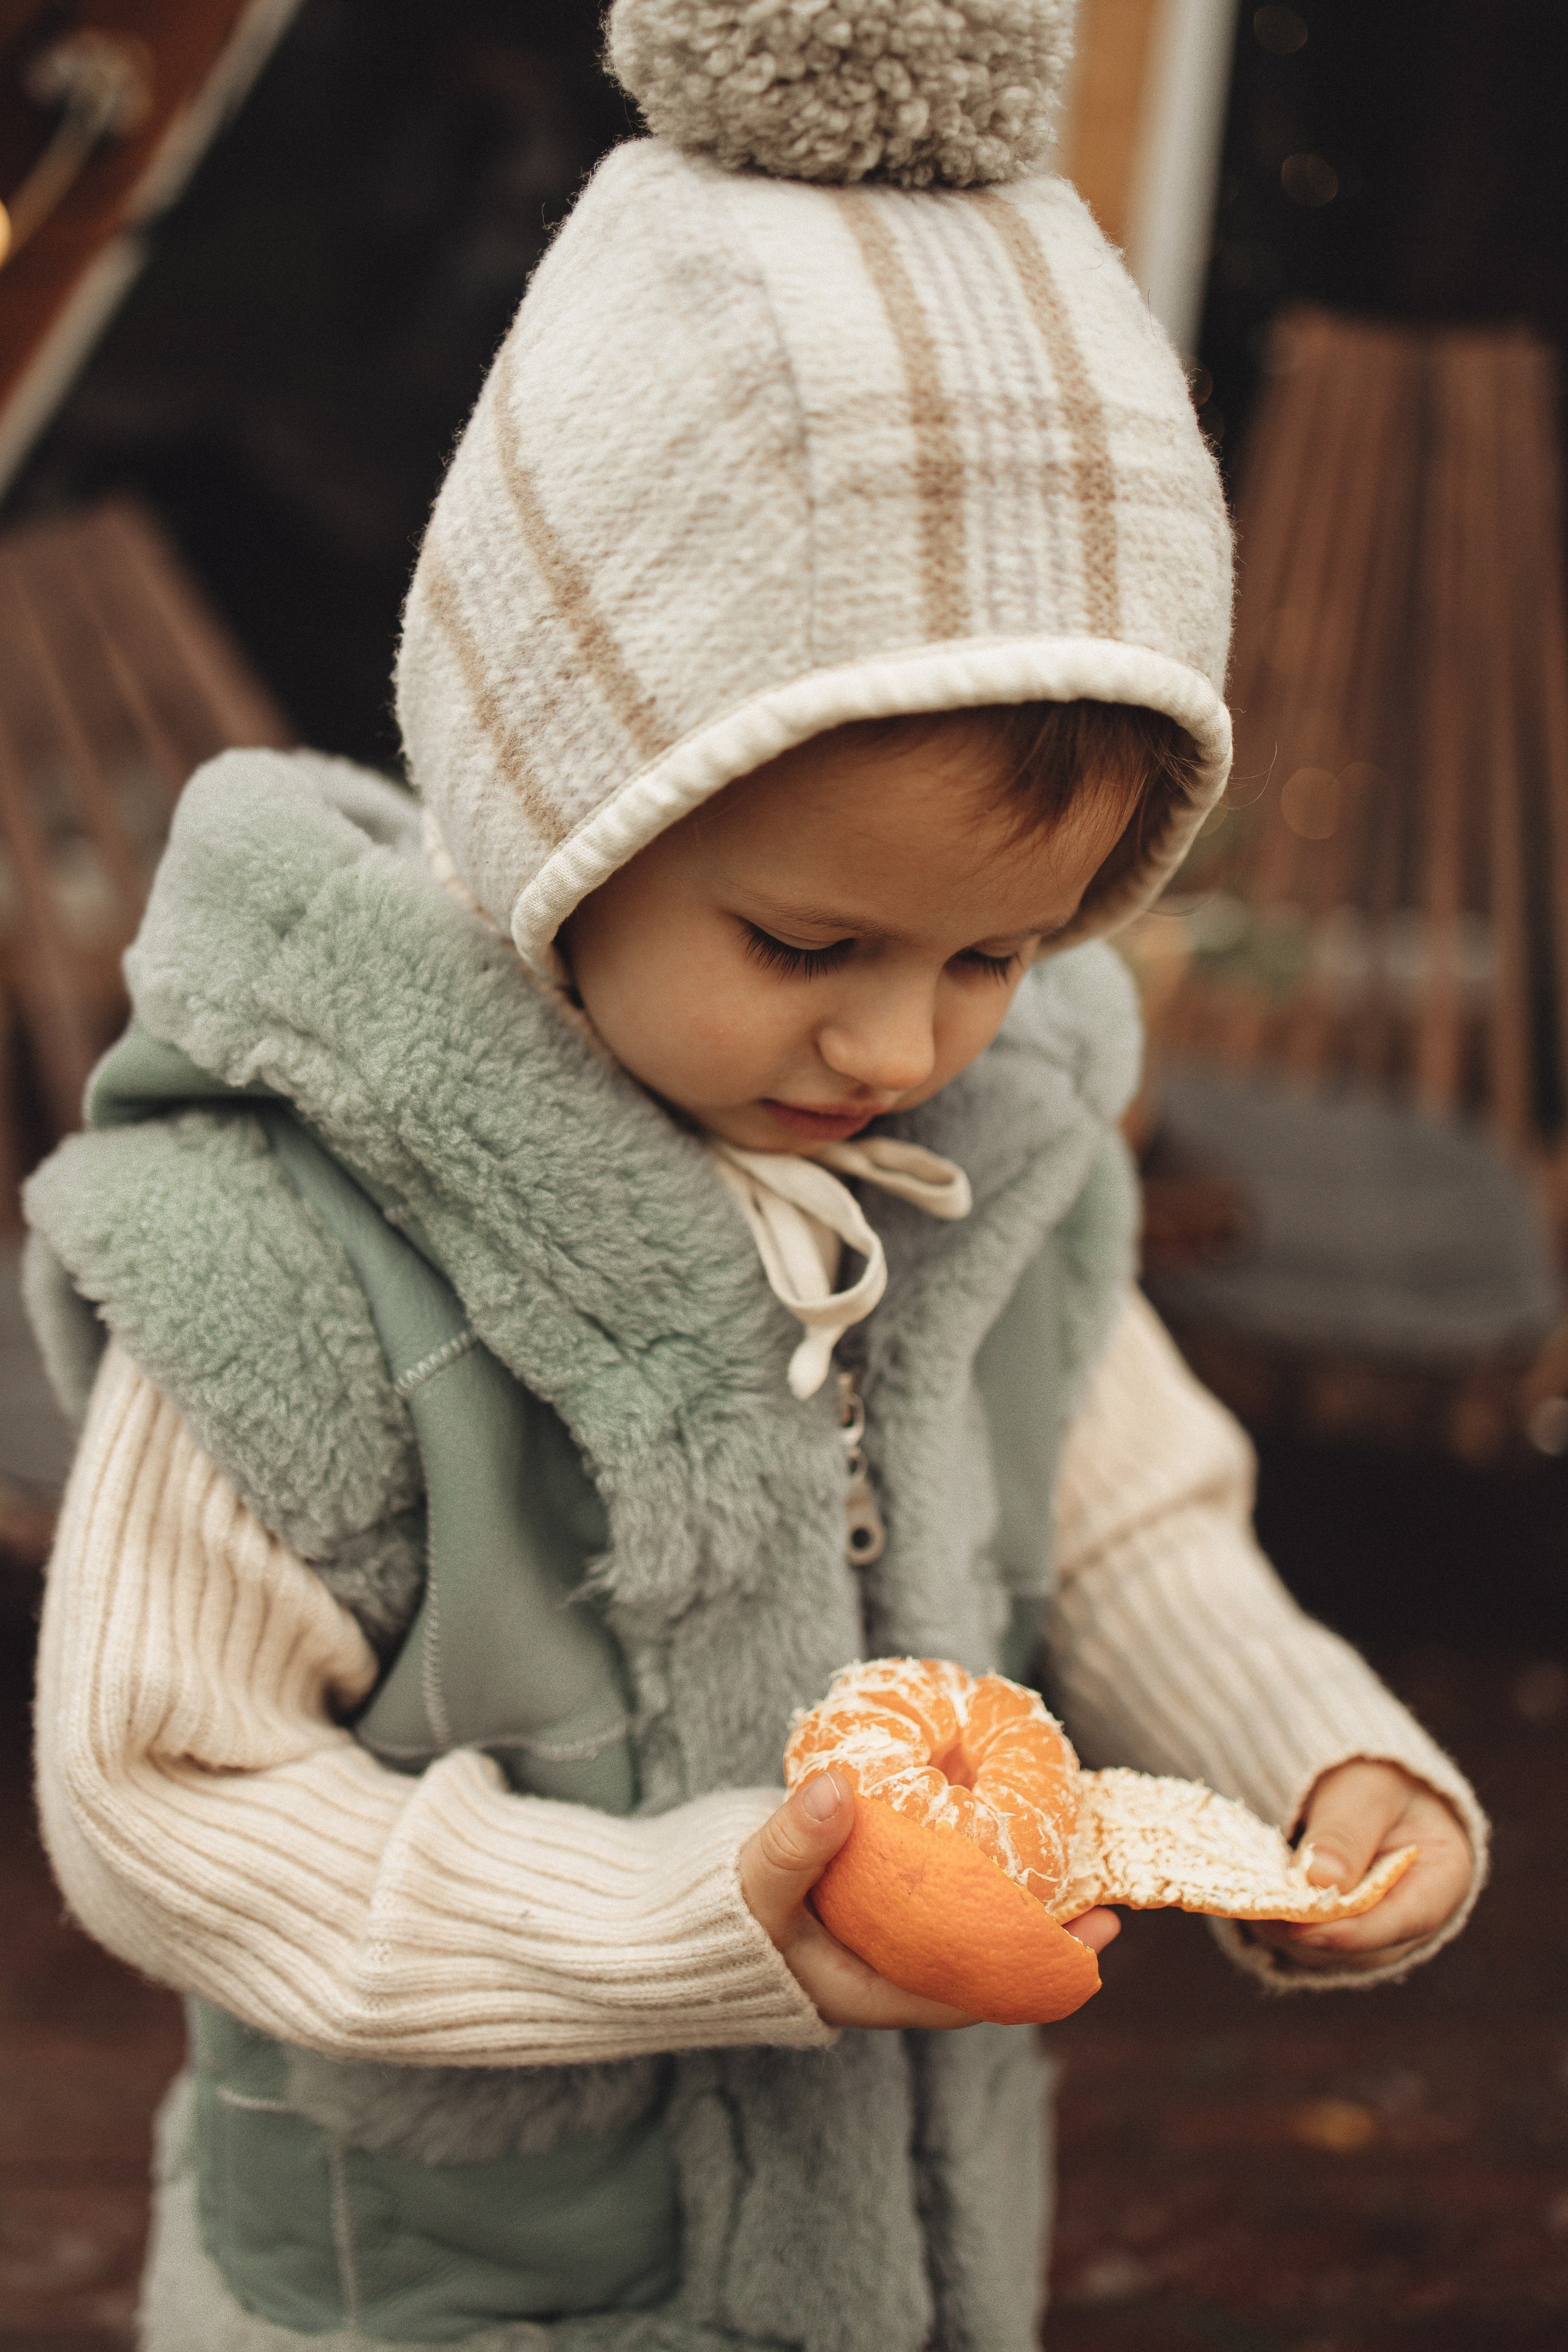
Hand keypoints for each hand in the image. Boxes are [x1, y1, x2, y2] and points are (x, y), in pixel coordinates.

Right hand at [740, 1771, 1119, 2029]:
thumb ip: (793, 1846)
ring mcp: (876, 1924)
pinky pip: (927, 1872)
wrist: (664, 1918)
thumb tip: (839, 1788)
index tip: (1097, 1929)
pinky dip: (960, 1844)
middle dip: (1043, 1919)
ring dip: (1008, 1876)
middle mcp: (886, 1961)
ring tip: (1064, 1835)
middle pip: (982, 1946)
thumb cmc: (710, 1921)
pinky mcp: (863, 1886)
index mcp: (874, 1988)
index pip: (978, 1987)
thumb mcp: (751, 1888)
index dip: (1042, 1963)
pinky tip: (986, 1801)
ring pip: (958, 1906)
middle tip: (1104, 1879)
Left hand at [1252, 1759, 1472, 1970]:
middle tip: (1254, 1903)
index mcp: (1441, 1880)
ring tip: (1246, 1892)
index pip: (1403, 1920)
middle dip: (1307, 1928)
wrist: (1361, 1778)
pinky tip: (1250, 1891)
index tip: (1299, 1928)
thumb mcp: (1365, 1791)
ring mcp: (1372, 1930)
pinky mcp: (1336, 1929)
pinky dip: (1276, 1919)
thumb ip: (1346, 1835)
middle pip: (1359, 1945)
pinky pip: (1303, 1939)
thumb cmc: (1375, 1778)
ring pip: (1324, 1950)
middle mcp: (1410, 1919)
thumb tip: (1320, 1879)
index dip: (1350, 1931)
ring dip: (1284, 1926)